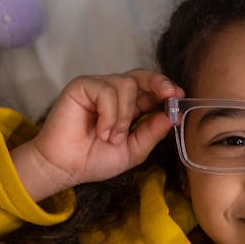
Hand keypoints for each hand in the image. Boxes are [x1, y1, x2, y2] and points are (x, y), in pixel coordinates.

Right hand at [14, 71, 183, 199]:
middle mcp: (114, 93)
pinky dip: (109, 114)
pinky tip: (100, 131)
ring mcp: (97, 88)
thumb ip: (152, 132)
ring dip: (123, 116)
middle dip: (159, 83)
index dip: (166, 90)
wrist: (66, 168)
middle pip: (142, 76)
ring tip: (111, 137)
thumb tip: (174, 115)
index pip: (151, 90)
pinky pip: (106, 91)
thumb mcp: (133, 149)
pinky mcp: (81, 86)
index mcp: (129, 107)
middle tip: (170, 94)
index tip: (178, 96)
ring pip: (126, 84)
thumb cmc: (95, 159)